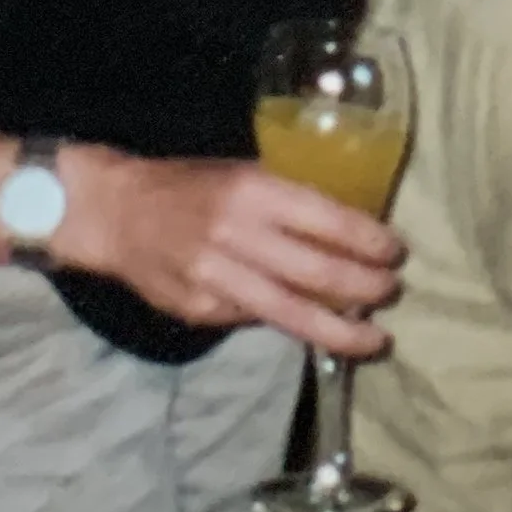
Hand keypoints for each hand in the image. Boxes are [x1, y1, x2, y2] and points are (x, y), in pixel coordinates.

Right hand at [64, 148, 402, 352]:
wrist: (116, 212)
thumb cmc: (189, 184)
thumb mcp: (241, 172)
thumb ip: (285, 201)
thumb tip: (345, 231)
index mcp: (252, 191)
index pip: (324, 218)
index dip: (366, 240)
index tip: (395, 251)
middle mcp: (236, 236)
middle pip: (315, 273)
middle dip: (363, 288)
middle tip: (393, 292)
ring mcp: (216, 279)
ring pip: (290, 314)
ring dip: (339, 330)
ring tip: (374, 340)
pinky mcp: (201, 311)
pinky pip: (254, 321)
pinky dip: (290, 326)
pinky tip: (315, 330)